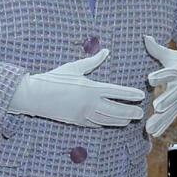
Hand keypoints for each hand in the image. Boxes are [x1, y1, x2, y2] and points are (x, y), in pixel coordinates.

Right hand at [8, 49, 144, 127]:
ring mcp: (85, 114)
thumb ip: (92, 61)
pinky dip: (107, 124)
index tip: (140, 95)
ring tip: (130, 119)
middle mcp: (91, 103)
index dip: (131, 94)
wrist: (36, 96)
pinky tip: (113, 123)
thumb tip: (106, 51)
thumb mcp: (73, 67)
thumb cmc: (54, 78)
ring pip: (109, 120)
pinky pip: (97, 124)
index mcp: (91, 88)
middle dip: (131, 112)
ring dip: (122, 120)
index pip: (117, 92)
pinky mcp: (78, 121)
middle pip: (118, 110)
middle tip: (141, 112)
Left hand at [143, 35, 176, 136]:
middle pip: (172, 95)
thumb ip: (156, 49)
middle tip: (157, 108)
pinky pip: (171, 117)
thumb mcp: (172, 56)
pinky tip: (153, 133)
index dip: (159, 76)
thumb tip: (145, 37)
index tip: (150, 79)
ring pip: (171, 110)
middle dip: (165, 101)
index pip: (167, 74)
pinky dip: (162, 125)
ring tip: (149, 128)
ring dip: (161, 120)